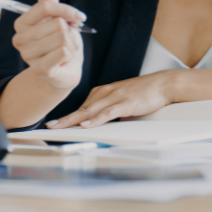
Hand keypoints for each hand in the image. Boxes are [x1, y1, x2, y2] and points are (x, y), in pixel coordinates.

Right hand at [11, 0, 84, 89]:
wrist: (64, 70)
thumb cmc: (59, 42)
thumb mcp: (55, 18)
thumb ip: (48, 1)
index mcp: (21, 24)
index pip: (45, 7)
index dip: (66, 10)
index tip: (78, 16)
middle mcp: (20, 40)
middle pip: (57, 23)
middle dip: (70, 31)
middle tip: (68, 39)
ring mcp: (28, 56)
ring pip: (62, 37)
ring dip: (71, 43)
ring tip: (66, 49)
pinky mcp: (40, 69)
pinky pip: (64, 52)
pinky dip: (71, 54)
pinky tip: (65, 59)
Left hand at [47, 70, 179, 128]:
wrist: (162, 84)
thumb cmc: (143, 93)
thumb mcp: (121, 102)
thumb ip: (110, 112)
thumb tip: (100, 125)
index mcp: (103, 92)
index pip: (82, 106)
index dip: (68, 116)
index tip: (54, 124)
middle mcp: (105, 93)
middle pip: (81, 109)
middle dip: (64, 119)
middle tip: (49, 127)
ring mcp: (115, 97)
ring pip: (90, 111)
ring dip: (73, 120)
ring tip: (60, 127)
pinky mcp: (125, 103)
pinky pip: (107, 113)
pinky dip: (96, 119)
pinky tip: (86, 125)